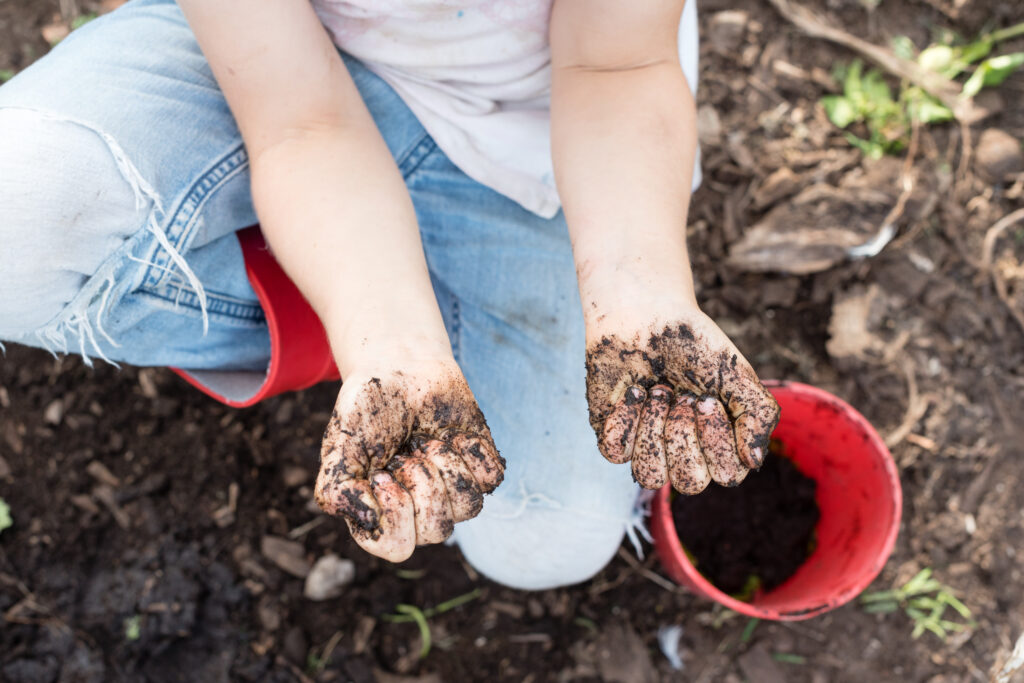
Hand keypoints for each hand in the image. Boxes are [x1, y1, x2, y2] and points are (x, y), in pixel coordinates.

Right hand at [315, 359, 504, 561]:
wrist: (402, 367)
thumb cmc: (368, 409)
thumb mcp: (339, 447)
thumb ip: (338, 492)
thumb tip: (370, 521)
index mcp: (382, 517)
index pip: (397, 546)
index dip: (394, 509)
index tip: (381, 473)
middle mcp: (419, 513)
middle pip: (437, 529)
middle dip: (421, 480)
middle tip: (407, 451)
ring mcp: (452, 493)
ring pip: (468, 506)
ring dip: (446, 463)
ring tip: (427, 441)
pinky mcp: (481, 469)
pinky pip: (492, 478)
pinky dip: (471, 449)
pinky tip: (452, 433)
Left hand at [585, 307, 778, 492]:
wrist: (647, 313)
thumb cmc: (696, 345)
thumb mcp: (738, 376)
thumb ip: (757, 416)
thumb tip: (752, 462)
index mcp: (718, 447)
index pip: (726, 475)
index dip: (715, 438)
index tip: (707, 396)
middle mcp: (684, 454)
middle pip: (688, 481)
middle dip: (683, 432)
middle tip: (682, 395)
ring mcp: (647, 447)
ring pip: (650, 475)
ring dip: (654, 427)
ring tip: (657, 391)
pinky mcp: (615, 435)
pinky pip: (614, 452)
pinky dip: (625, 417)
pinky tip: (633, 390)